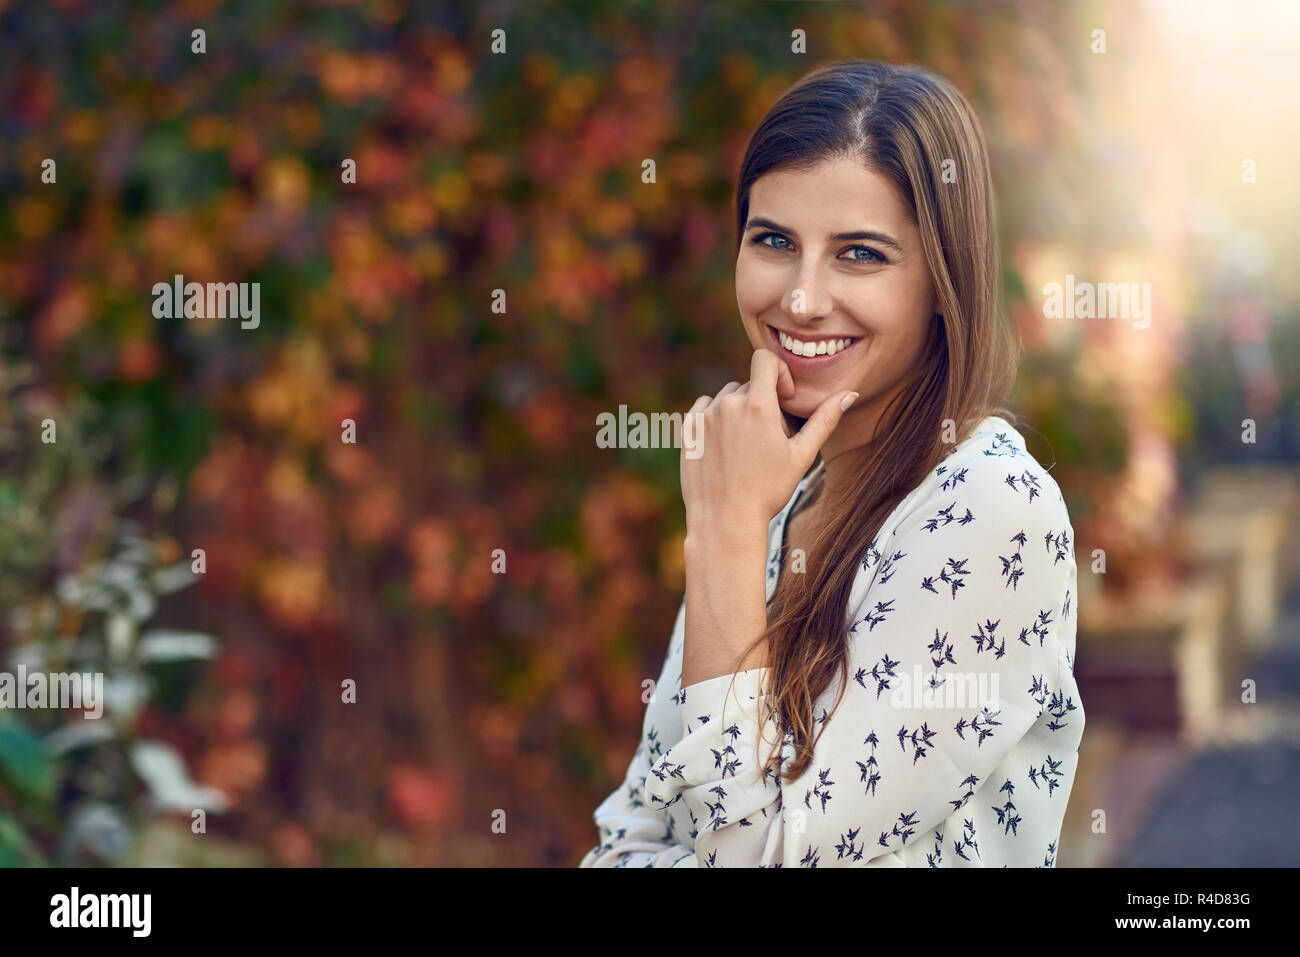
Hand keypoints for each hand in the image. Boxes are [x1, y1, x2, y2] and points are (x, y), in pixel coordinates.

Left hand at [681, 349, 857, 536]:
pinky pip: (704, 408)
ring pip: (727, 396)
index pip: (765, 360)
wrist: (725, 520)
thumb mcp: (801, 456)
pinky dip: (715, 419)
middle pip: (750, 384)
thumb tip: (849, 394)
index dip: (778, 373)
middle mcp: (728, 404)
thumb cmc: (768, 491)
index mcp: (758, 405)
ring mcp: (704, 416)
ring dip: (738, 411)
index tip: (783, 398)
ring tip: (745, 446)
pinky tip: (724, 446)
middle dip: (762, 403)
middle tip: (767, 439)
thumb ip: (824, 420)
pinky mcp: (687, 429)